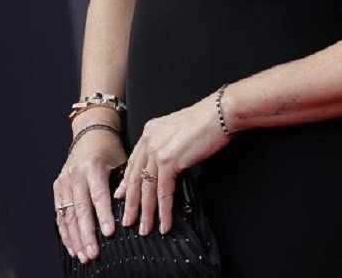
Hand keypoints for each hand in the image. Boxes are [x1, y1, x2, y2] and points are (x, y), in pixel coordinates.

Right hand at [53, 123, 126, 263]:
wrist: (90, 134)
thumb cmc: (109, 149)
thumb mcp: (120, 161)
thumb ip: (124, 183)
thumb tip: (132, 207)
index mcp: (92, 166)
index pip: (98, 195)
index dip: (103, 215)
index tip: (108, 233)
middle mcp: (75, 175)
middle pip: (80, 210)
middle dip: (87, 234)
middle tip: (94, 253)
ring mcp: (63, 182)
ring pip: (68, 216)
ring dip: (76, 239)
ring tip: (84, 255)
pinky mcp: (57, 189)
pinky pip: (60, 215)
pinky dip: (66, 233)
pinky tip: (73, 247)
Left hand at [117, 93, 229, 234]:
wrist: (219, 113)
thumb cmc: (206, 121)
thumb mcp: (177, 132)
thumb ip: (166, 148)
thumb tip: (164, 170)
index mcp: (150, 132)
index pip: (134, 162)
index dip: (127, 183)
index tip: (122, 197)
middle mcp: (149, 140)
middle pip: (135, 177)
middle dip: (131, 203)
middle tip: (128, 220)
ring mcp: (157, 150)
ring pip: (147, 188)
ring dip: (146, 212)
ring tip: (145, 228)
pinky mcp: (169, 160)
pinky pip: (163, 191)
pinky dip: (164, 210)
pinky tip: (164, 222)